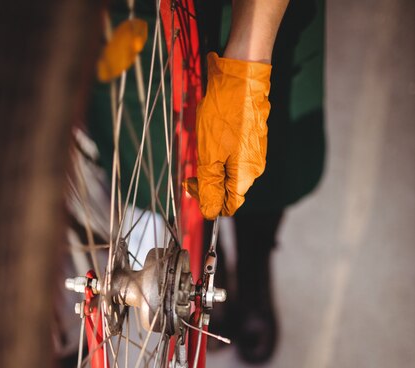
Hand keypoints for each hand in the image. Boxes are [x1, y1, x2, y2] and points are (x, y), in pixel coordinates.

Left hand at [184, 52, 270, 219]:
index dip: (208, 203)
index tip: (191, 187)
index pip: (229, 206)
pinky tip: (211, 138)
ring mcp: (255, 152)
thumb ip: (210, 186)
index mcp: (246, 175)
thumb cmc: (224, 114)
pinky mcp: (253, 138)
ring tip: (201, 150)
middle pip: (230, 190)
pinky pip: (235, 157)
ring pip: (231, 172)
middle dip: (208, 185)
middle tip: (190, 173)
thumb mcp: (209, 155)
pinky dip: (220, 155)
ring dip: (213, 169)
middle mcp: (255, 167)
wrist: (241, 75)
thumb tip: (210, 212)